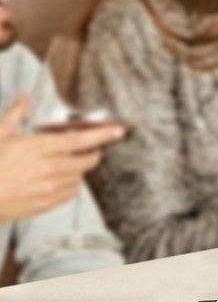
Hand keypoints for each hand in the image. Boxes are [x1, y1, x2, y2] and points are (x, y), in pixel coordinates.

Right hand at [0, 96, 124, 222]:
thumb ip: (15, 115)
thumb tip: (24, 98)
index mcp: (38, 147)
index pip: (80, 139)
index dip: (102, 135)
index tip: (117, 131)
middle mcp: (49, 168)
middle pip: (86, 160)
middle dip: (92, 153)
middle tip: (90, 148)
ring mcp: (50, 188)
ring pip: (79, 177)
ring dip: (78, 169)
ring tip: (64, 163)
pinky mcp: (48, 203)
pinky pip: (71, 192)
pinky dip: (70, 184)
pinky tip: (58, 179)